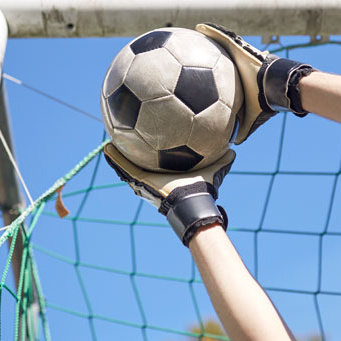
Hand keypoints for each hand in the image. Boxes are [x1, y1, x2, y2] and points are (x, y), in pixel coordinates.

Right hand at [103, 143, 233, 245]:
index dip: (154, 154)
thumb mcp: (213, 170)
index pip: (158, 162)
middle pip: (139, 164)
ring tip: (110, 141)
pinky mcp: (139, 180)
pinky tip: (106, 147)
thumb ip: (222, 160)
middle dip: (132, 154)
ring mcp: (145, 181)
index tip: (151, 143)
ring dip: (118, 155)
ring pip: (127, 165)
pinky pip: (124, 168)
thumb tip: (234, 149)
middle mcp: (154, 178)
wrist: (191, 201)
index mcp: (168, 176)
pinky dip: (114, 158)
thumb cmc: (202, 189)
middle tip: (125, 139)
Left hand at [196, 23, 316, 143]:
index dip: (210, 75)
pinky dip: (212, 31)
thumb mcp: (249, 117)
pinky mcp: (239, 47)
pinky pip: (223, 36)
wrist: (276, 87)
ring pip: (220, 42)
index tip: (197, 77)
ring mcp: (238, 54)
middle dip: (206, 52)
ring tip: (193, 31)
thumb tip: (233, 144)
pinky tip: (199, 26)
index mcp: (236, 80)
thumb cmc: (263, 101)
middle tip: (190, 50)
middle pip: (218, 56)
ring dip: (209, 37)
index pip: (221, 76)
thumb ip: (241, 128)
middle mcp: (236, 65)